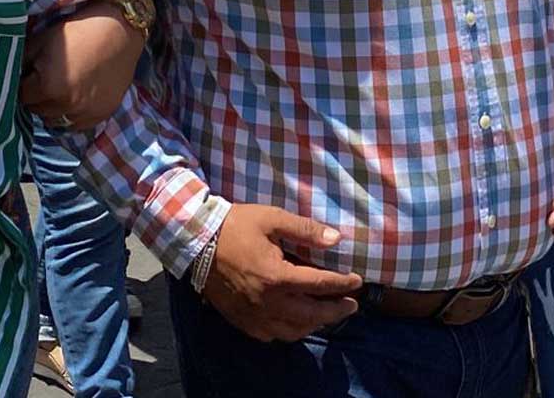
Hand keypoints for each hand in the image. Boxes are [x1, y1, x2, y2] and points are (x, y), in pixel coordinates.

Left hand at [20, 11, 142, 130]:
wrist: (120, 30)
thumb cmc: (78, 30)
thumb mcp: (42, 40)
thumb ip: (20, 61)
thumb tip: (5, 74)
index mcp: (48, 87)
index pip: (20, 97)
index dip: (22, 84)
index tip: (28, 75)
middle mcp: (66, 105)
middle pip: (36, 110)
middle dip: (36, 97)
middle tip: (44, 78)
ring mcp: (86, 112)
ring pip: (54, 120)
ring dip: (52, 107)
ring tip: (60, 87)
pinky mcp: (101, 114)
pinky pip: (75, 124)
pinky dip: (71, 113)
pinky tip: (75, 95)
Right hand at [203, 204, 362, 341]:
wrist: (196, 240)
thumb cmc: (235, 226)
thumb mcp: (272, 219)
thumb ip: (305, 230)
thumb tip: (336, 239)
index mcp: (277, 276)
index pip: (320, 284)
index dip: (342, 284)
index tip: (357, 281)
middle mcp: (268, 302)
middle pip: (311, 315)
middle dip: (336, 311)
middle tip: (352, 306)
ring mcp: (254, 315)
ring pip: (293, 330)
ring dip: (315, 324)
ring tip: (327, 315)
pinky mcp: (242, 320)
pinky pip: (272, 335)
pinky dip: (290, 331)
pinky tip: (297, 323)